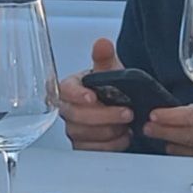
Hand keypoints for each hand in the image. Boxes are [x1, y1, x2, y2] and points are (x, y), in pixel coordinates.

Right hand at [57, 38, 133, 152]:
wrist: (119, 107)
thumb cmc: (109, 88)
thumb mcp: (110, 71)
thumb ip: (104, 58)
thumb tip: (102, 43)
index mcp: (70, 88)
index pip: (64, 90)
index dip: (77, 95)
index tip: (92, 97)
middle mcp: (68, 109)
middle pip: (75, 116)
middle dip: (104, 116)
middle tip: (126, 112)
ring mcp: (74, 129)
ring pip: (84, 134)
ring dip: (109, 131)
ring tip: (127, 125)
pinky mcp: (82, 146)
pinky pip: (92, 150)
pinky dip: (111, 145)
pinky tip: (123, 137)